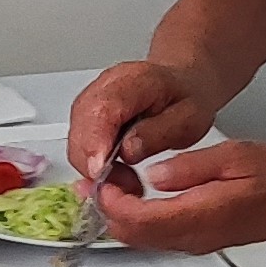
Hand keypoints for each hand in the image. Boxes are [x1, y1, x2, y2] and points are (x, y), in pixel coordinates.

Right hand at [67, 60, 220, 182]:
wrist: (181, 85)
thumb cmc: (185, 98)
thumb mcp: (188, 118)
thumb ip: (159, 133)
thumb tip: (127, 151)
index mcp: (131, 82)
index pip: (100, 111)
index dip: (95, 144)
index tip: (100, 171)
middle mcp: (102, 89)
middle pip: (80, 132)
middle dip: (97, 166)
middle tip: (129, 184)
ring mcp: (89, 104)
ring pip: (77, 144)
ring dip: (96, 170)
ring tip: (128, 180)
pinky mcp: (86, 120)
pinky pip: (80, 148)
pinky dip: (95, 167)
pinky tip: (118, 172)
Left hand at [96, 140, 265, 253]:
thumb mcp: (236, 157)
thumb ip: (191, 167)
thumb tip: (156, 174)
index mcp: (200, 215)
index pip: (140, 219)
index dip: (112, 202)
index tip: (98, 180)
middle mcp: (193, 236)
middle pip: (133, 235)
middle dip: (105, 211)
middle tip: (87, 183)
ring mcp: (195, 241)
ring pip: (141, 239)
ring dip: (118, 216)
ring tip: (102, 186)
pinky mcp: (198, 238)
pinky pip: (156, 236)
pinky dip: (135, 219)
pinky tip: (131, 196)